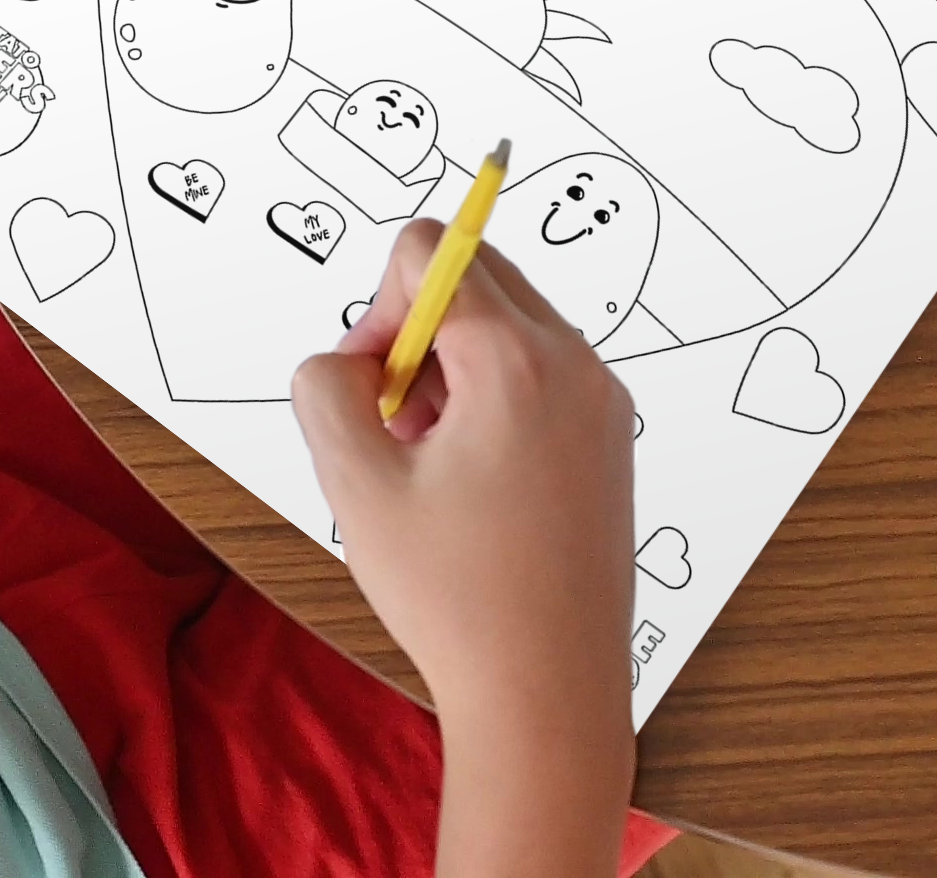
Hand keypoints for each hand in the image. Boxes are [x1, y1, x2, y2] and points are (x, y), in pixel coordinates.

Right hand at [294, 219, 636, 725]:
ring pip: (508, 324)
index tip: (372, 387)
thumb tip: (342, 360)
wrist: (549, 689)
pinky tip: (473, 480)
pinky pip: (541, 371)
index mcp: (516, 360)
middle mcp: (574, 363)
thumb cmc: (462, 600)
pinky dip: (495, 397)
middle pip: (477, 274)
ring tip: (434, 462)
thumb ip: (326, 390)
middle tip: (397, 426)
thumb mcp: (357, 485)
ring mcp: (603, 399)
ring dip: (454, 367)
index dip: (379, 306)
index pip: (434, 249)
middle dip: (417, 332)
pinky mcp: (610, 435)